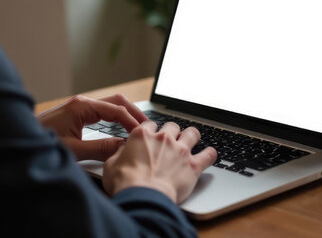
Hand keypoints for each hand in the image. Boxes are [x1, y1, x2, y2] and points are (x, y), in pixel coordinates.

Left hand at [37, 94, 147, 160]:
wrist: (19, 139)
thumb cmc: (41, 143)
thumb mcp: (74, 150)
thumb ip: (101, 148)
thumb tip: (123, 148)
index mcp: (82, 107)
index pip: (116, 110)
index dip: (132, 122)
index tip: (143, 134)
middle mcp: (82, 102)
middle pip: (117, 101)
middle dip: (134, 112)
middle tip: (148, 127)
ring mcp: (79, 106)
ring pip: (110, 104)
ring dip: (126, 114)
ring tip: (139, 127)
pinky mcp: (76, 113)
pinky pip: (102, 110)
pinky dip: (115, 117)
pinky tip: (121, 127)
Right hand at [102, 120, 217, 203]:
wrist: (143, 197)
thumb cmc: (125, 183)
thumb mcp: (111, 164)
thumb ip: (119, 153)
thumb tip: (122, 150)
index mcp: (143, 136)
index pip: (150, 124)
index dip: (151, 131)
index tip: (151, 137)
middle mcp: (163, 139)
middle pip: (172, 126)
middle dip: (172, 132)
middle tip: (170, 141)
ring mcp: (180, 151)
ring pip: (192, 133)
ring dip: (192, 136)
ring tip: (191, 141)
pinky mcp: (193, 165)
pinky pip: (208, 154)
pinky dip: (210, 154)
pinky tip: (209, 155)